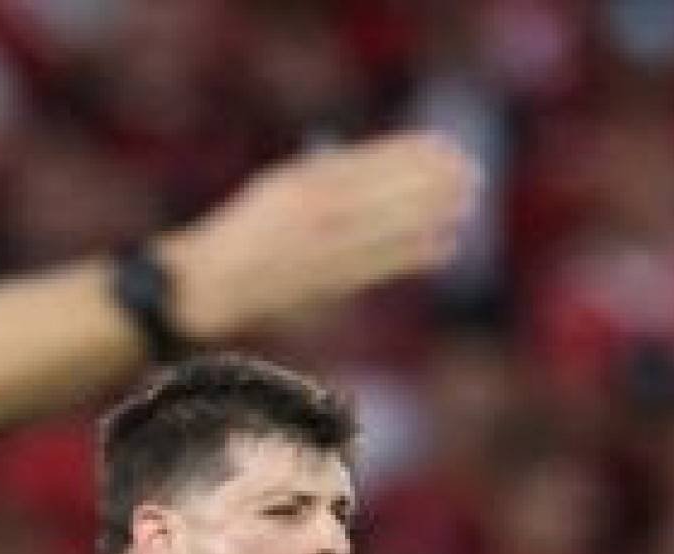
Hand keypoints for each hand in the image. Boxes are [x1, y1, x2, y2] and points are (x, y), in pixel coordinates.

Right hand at [162, 132, 482, 339]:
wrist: (203, 286)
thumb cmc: (245, 237)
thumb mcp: (278, 191)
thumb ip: (323, 179)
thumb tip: (381, 172)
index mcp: (298, 182)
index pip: (367, 162)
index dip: (410, 154)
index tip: (445, 148)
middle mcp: (309, 211)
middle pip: (385, 190)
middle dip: (430, 181)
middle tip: (470, 173)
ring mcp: (317, 248)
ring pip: (387, 225)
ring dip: (431, 213)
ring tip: (466, 204)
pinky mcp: (323, 283)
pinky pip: (378, 264)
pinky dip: (413, 254)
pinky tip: (444, 244)